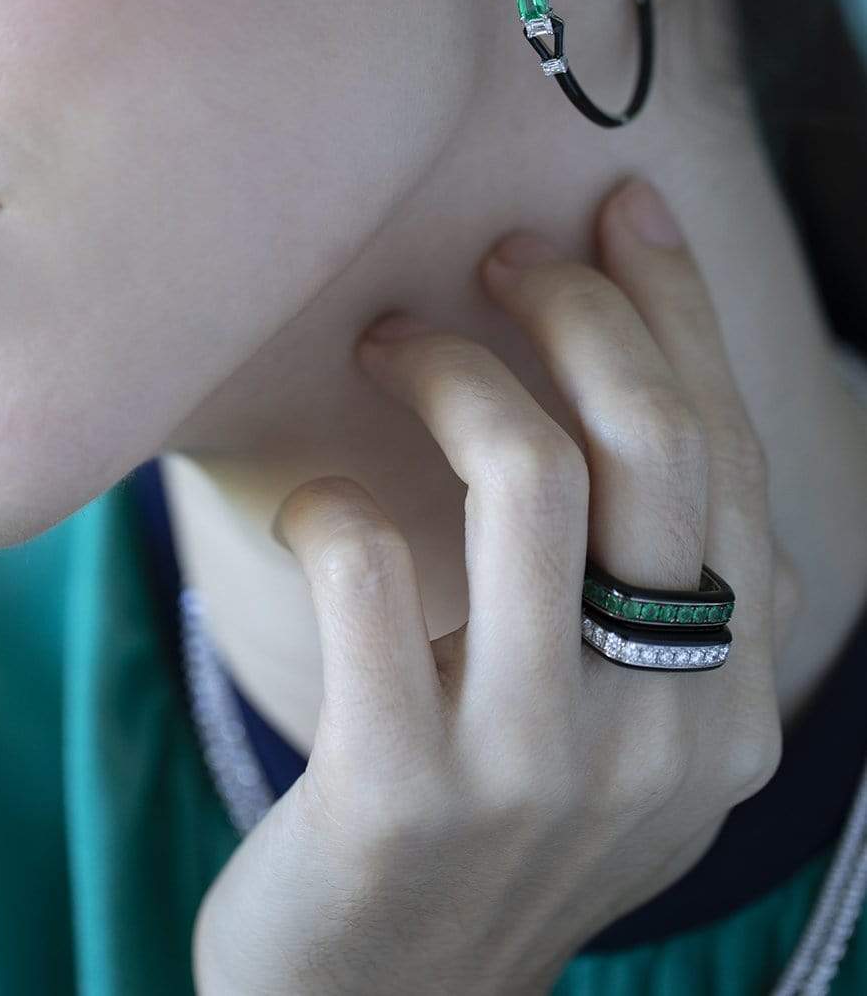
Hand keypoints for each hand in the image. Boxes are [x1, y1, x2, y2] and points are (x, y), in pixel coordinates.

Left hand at [192, 176, 796, 995]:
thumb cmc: (486, 832)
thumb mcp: (612, 725)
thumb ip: (648, 594)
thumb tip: (642, 388)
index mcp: (729, 696)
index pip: (728, 452)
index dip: (678, 308)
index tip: (619, 208)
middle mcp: (667, 730)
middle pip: (653, 439)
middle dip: (576, 307)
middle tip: (497, 262)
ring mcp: (538, 768)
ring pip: (529, 478)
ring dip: (450, 376)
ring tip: (386, 348)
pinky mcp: (402, 794)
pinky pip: (368, 566)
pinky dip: (328, 501)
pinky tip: (311, 509)